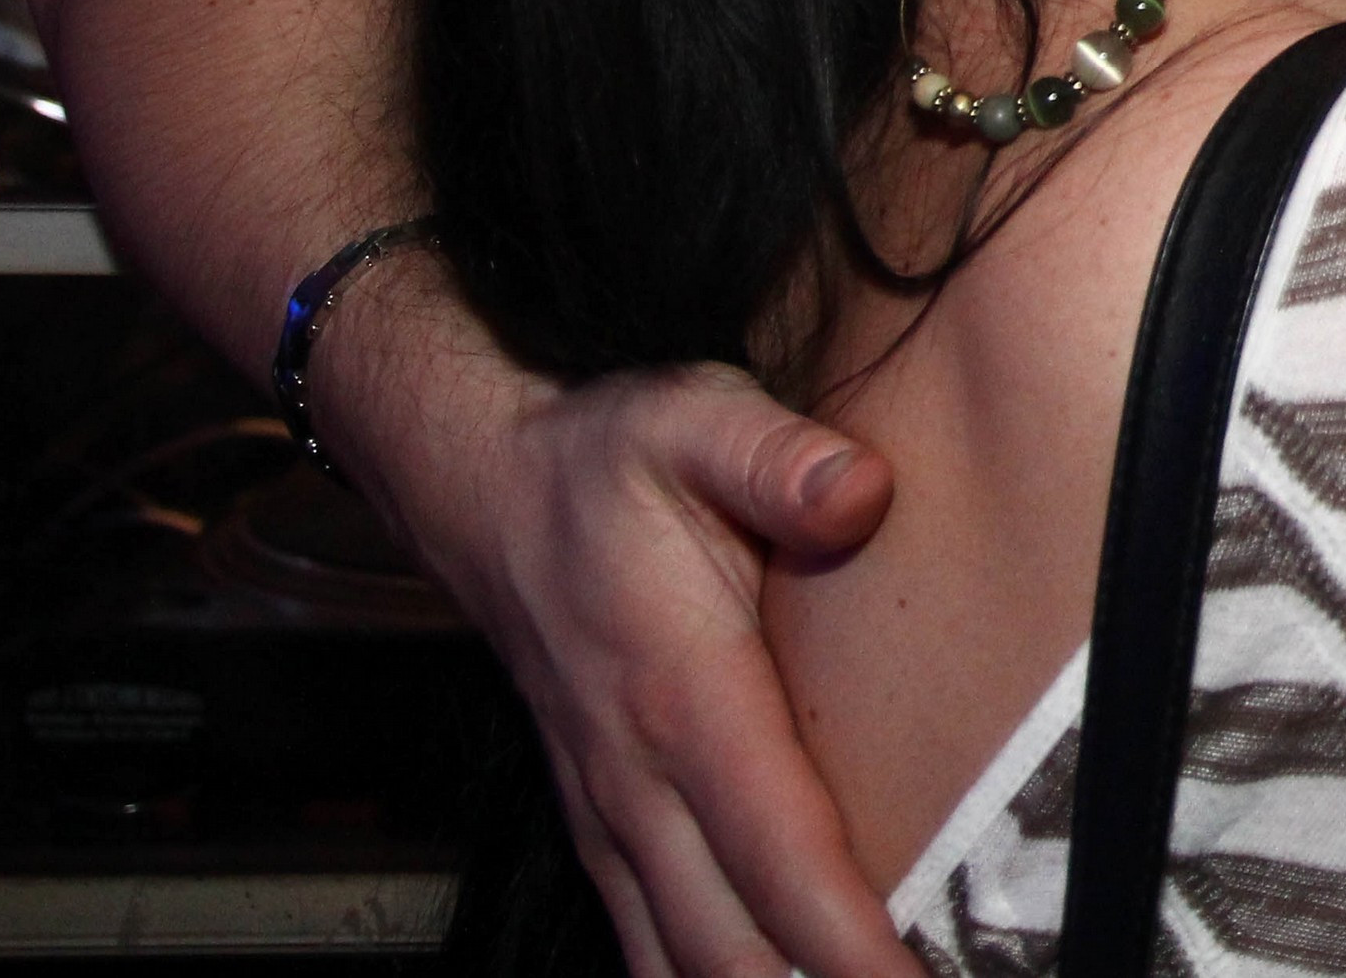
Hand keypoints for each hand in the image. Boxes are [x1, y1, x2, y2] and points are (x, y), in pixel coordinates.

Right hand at [326, 288, 914, 977]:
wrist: (486, 490)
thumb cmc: (606, 462)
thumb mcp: (694, 421)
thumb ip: (779, 458)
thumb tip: (859, 491)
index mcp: (683, 700)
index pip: (778, 852)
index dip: (846, 939)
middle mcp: (640, 785)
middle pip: (731, 948)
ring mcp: (615, 819)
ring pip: (684, 963)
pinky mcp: (607, 832)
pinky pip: (653, 945)